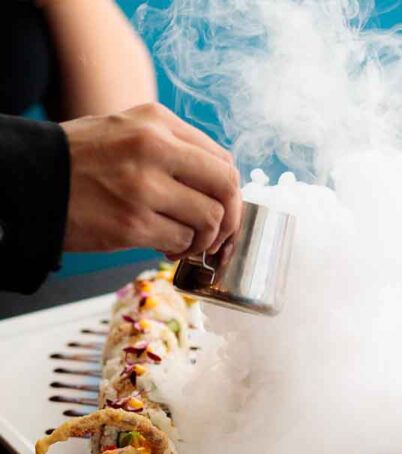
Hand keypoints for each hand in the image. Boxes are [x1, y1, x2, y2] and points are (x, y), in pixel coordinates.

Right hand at [61, 103, 241, 257]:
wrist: (36, 181)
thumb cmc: (83, 161)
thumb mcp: (129, 131)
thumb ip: (174, 148)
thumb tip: (221, 184)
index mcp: (158, 122)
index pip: (223, 160)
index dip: (232, 193)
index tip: (225, 210)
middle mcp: (155, 148)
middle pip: (225, 187)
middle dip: (231, 219)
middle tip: (218, 236)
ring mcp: (144, 187)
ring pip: (209, 219)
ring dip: (203, 239)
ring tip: (184, 242)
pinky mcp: (132, 223)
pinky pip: (181, 240)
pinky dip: (180, 250)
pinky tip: (165, 248)